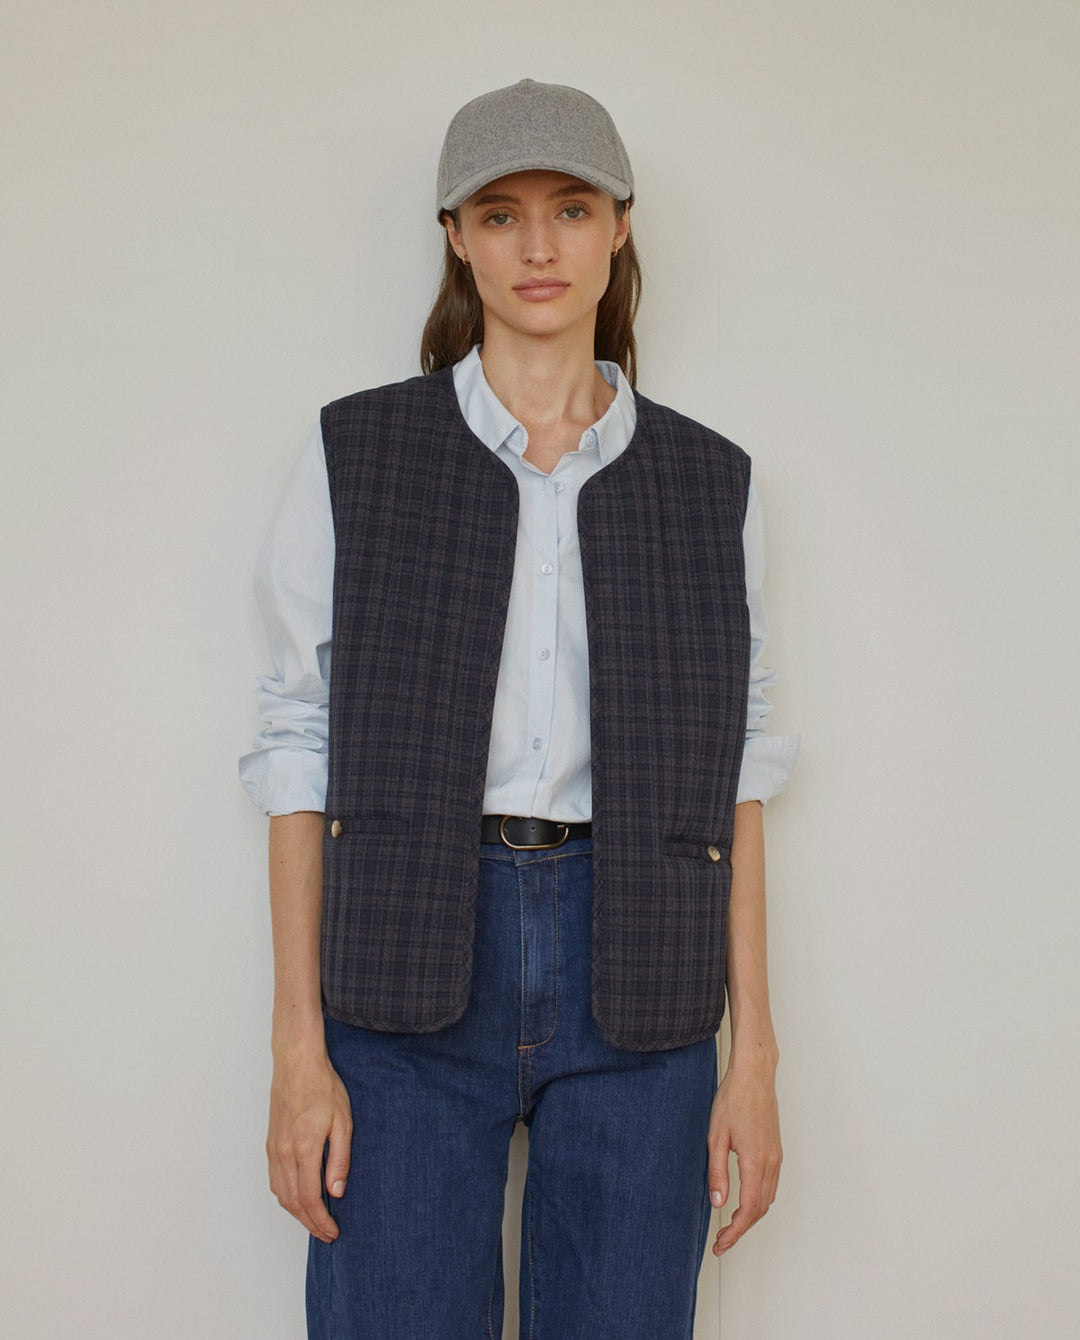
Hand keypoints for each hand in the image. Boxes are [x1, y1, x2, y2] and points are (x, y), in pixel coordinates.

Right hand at [267, 1047, 352, 1242]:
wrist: (297, 1064)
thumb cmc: (323, 1087)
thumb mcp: (343, 1122)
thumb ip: (340, 1160)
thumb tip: (337, 1192)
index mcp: (304, 1149)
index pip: (309, 1199)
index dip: (321, 1221)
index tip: (333, 1231)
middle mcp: (284, 1153)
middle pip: (292, 1202)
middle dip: (309, 1223)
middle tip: (326, 1233)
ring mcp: (274, 1149)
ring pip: (281, 1194)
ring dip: (296, 1213)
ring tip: (315, 1220)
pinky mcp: (271, 1143)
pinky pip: (275, 1180)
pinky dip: (286, 1196)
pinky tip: (298, 1197)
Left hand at [707, 1060, 781, 1254]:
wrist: (754, 1075)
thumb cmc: (733, 1099)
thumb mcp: (716, 1136)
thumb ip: (717, 1172)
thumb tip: (718, 1203)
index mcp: (755, 1161)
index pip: (749, 1210)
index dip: (736, 1232)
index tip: (721, 1244)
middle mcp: (770, 1163)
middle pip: (760, 1210)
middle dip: (742, 1230)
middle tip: (722, 1242)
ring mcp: (776, 1157)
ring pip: (767, 1199)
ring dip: (751, 1217)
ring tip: (730, 1226)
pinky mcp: (776, 1151)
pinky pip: (771, 1185)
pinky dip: (759, 1202)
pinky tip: (744, 1202)